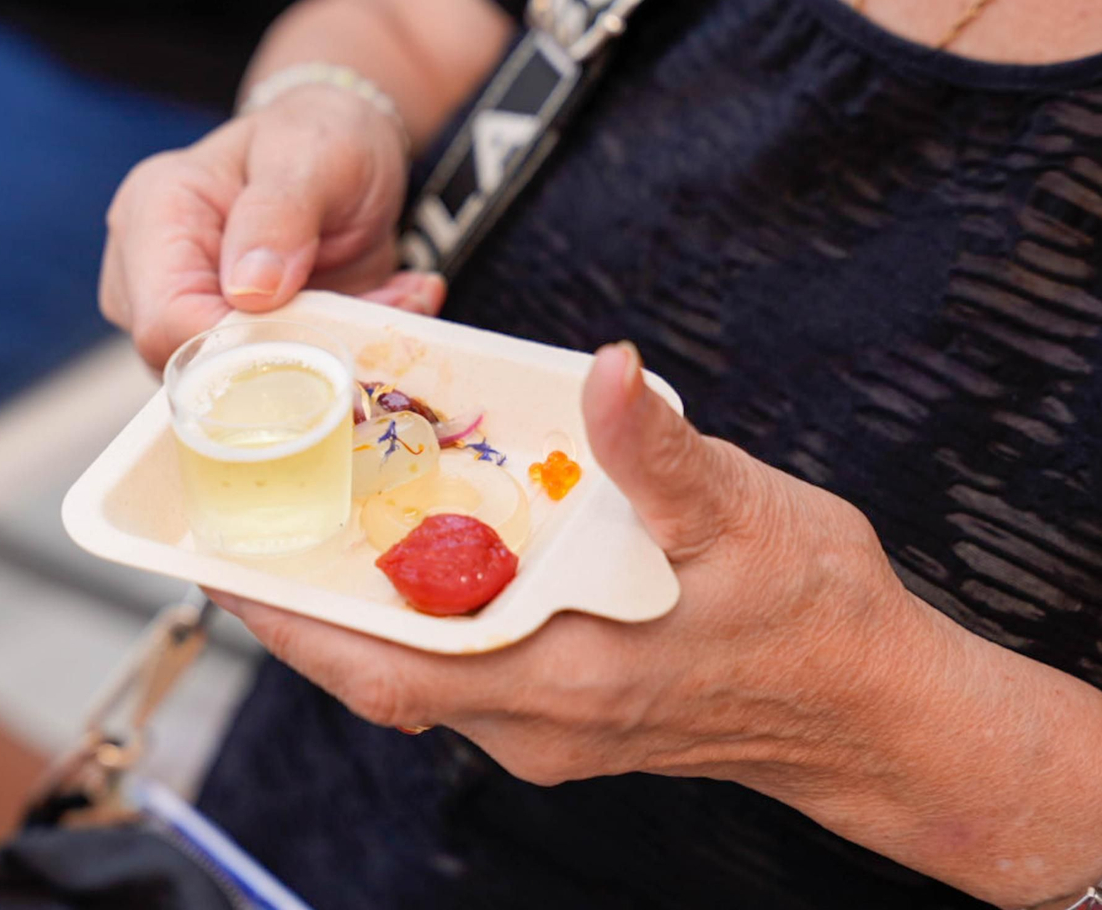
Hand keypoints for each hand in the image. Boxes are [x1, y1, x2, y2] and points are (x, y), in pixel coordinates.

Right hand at [100, 86, 442, 366]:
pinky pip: (277, 380)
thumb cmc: (319, 137)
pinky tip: (378, 304)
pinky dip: (339, 353)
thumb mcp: (313, 153)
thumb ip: (280, 214)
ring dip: (330, 353)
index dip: (238, 350)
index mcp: (155, 216)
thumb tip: (249, 292)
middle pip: (198, 368)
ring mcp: (185, 316)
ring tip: (386, 295)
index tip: (320, 337)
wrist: (343, 151)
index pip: (166, 323)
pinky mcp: (229, 344)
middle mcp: (150, 275)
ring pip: (243, 384)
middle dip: (298, 354)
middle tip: (381, 305)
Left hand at [211, 342, 1101, 907]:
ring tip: (320, 521)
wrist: (879, 710)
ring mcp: (550, 731)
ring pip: (416, 672)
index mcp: (561, 683)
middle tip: (253, 517)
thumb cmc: (819, 621)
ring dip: (360, 607)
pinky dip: (422, 616)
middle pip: (377, 670)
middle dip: (304, 603)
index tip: (222, 560)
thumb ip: (659, 449)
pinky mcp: (568, 717)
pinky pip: (463, 669)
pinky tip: (424, 551)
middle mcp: (536, 726)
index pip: (382, 666)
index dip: (291, 618)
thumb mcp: (744, 516)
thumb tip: (604, 368)